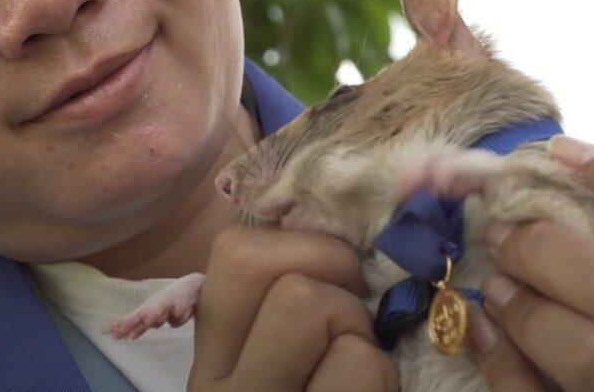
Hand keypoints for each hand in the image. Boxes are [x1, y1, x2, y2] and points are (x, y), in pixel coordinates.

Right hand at [188, 228, 399, 390]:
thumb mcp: (276, 365)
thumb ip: (280, 306)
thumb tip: (328, 219)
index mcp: (211, 357)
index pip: (233, 251)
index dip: (300, 243)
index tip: (332, 277)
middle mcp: (219, 382)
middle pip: (256, 261)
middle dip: (329, 267)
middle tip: (353, 311)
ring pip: (308, 302)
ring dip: (358, 327)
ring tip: (360, 365)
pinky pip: (360, 361)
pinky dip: (383, 373)